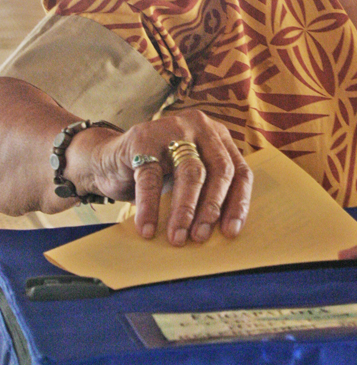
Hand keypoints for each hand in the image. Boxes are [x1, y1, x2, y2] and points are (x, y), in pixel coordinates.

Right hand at [69, 110, 252, 245]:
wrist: (108, 158)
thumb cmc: (157, 172)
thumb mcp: (187, 176)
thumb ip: (206, 191)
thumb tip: (222, 232)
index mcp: (217, 135)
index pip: (238, 170)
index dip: (238, 202)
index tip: (231, 231)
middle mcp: (199, 127)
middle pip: (219, 169)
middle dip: (212, 208)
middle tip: (201, 236)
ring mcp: (172, 129)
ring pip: (190, 173)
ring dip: (185, 210)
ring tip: (178, 237)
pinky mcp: (142, 140)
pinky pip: (151, 177)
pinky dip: (149, 207)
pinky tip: (147, 228)